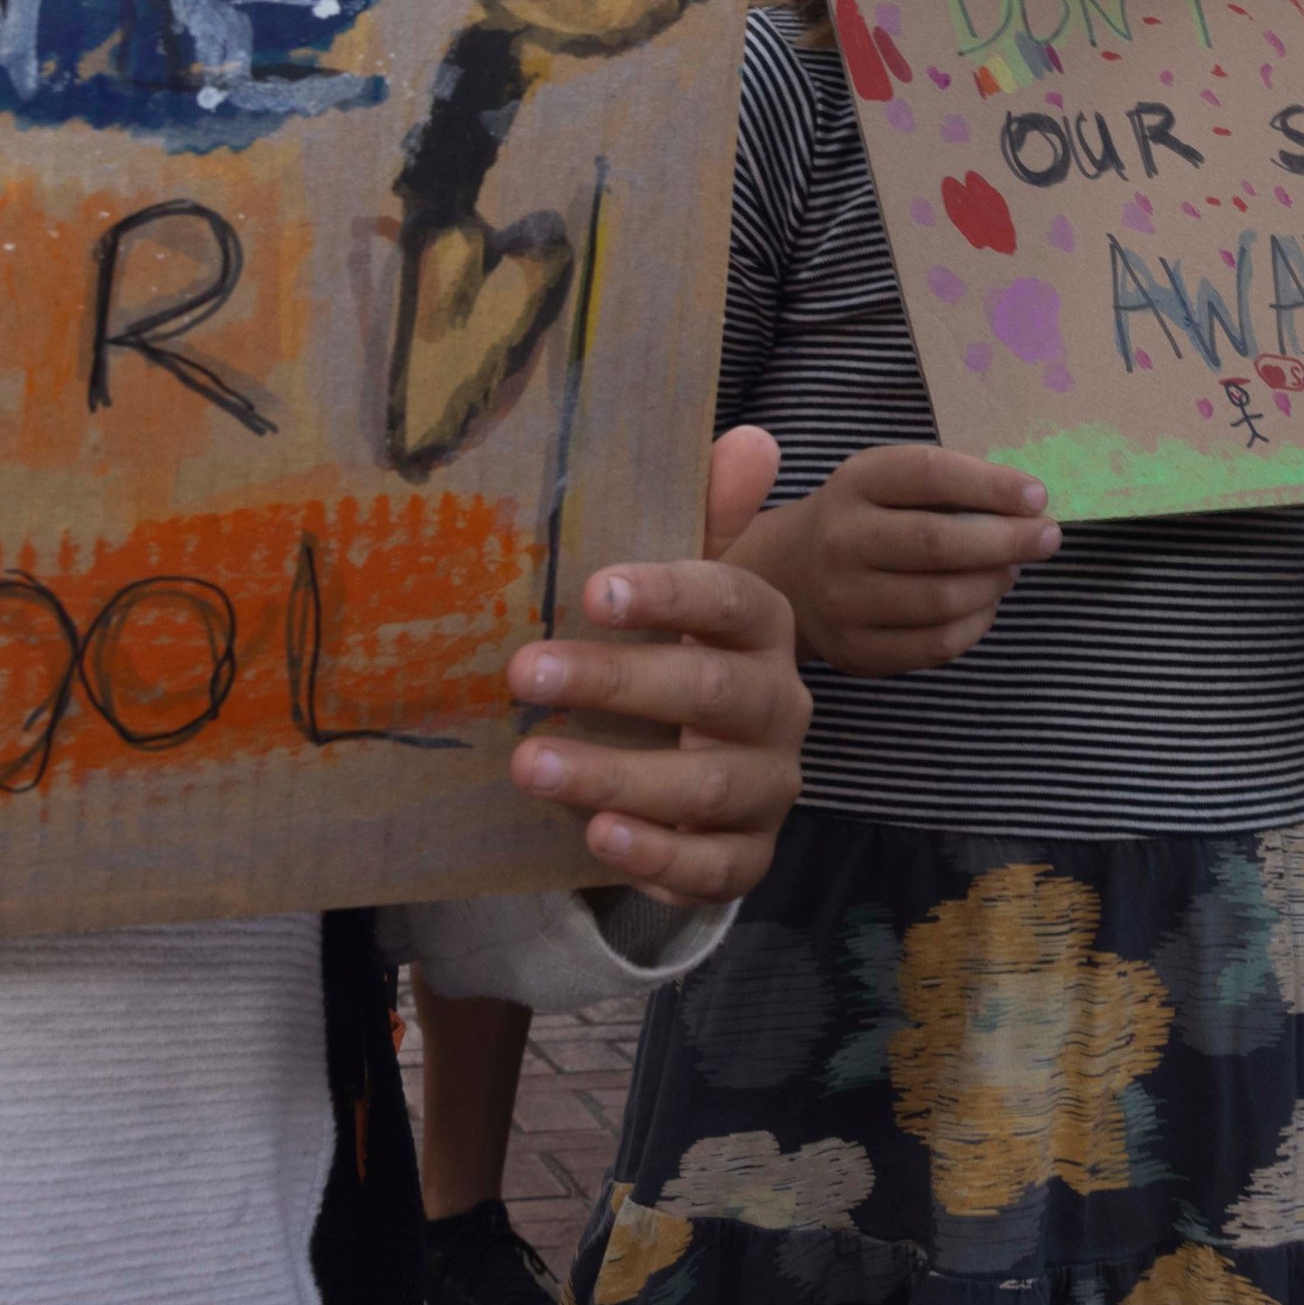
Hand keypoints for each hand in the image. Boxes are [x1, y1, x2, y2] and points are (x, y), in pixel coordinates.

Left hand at [504, 428, 809, 905]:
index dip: (671, 594)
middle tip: (523, 673)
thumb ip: (701, 514)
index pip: (734, 600)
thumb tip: (753, 438)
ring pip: (707, 785)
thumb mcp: (673, 584)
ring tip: (529, 763)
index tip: (593, 589)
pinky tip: (598, 836)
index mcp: (765, 625)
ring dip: (615, 774)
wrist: (694, 758)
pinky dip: (659, 856)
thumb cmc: (673, 650)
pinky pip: (717, 866)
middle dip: (616, 683)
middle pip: (713, 691)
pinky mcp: (748, 852)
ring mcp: (770, 784)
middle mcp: (780, 703)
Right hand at [724, 439, 1056, 676]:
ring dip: (994, 584)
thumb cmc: (867, 517)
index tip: (1038, 497)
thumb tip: (1029, 506)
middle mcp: (842, 540)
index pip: (929, 475)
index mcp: (856, 483)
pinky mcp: (857, 649)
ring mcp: (844, 600)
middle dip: (1007, 540)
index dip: (991, 485)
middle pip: (938, 543)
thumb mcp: (890, 480)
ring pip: (943, 600)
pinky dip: (976, 625)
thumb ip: (950, 486)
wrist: (791, 573)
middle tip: (1047, 537)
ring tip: (1009, 569)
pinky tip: (984, 604)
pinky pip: (936, 645)